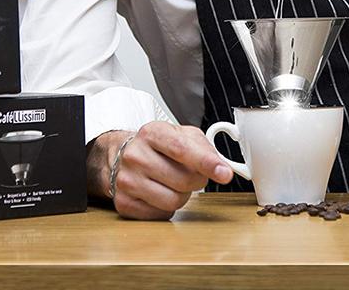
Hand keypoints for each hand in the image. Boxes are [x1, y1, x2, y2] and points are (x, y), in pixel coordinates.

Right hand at [88, 122, 233, 219]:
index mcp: (152, 133)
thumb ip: (204, 148)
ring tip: (175, 183)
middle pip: (183, 179)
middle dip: (198, 180)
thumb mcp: (181, 135)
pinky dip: (168, 207)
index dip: (207, 162)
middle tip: (193, 173)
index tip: (225, 173)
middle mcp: (135, 155)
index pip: (182, 149)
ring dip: (184, 195)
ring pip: (174, 201)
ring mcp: (127, 181)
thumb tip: (223, 167)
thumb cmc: (158, 146)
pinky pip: (161, 215)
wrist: (122, 156)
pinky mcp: (124, 204)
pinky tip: (161, 192)